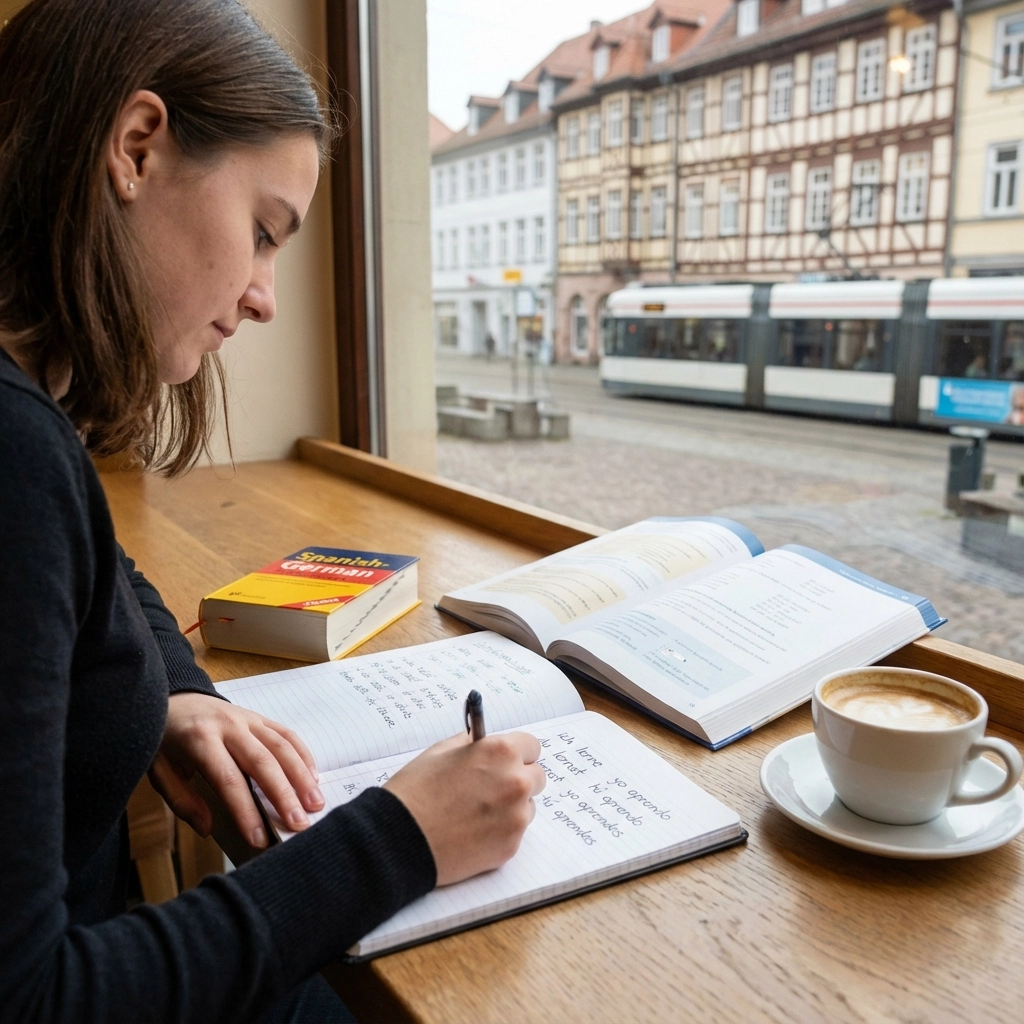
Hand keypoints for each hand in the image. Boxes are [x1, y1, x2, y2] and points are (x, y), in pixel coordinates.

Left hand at [151, 692, 323, 848]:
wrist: (173, 696)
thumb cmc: (164, 738)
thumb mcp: (159, 770)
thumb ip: (182, 800)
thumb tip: (207, 828)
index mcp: (200, 740)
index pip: (228, 780)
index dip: (246, 811)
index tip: (259, 838)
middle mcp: (229, 726)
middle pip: (263, 763)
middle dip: (284, 795)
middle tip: (300, 824)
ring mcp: (247, 718)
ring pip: (281, 746)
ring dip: (301, 776)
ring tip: (315, 803)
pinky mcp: (259, 716)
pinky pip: (286, 733)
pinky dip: (303, 754)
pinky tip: (313, 776)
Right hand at [384, 731, 544, 885]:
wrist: (399, 838)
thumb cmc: (415, 791)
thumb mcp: (441, 751)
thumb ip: (472, 744)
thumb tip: (484, 742)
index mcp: (500, 752)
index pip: (531, 746)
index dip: (516, 753)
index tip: (507, 760)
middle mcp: (516, 782)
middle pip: (536, 777)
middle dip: (518, 779)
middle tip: (491, 788)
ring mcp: (516, 817)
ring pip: (527, 807)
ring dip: (511, 807)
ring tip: (475, 813)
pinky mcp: (511, 846)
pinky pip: (515, 832)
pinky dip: (500, 831)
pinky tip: (472, 831)